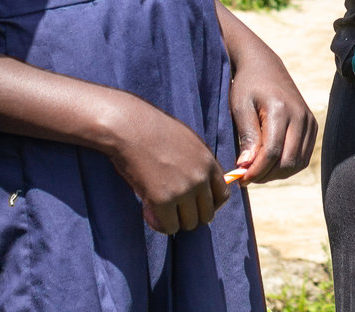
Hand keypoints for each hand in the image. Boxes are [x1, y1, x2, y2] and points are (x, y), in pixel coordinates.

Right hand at [104, 96, 228, 234]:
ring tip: (160, 208)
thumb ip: (199, 166)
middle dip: (191, 215)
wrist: (130, 128)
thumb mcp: (189, 144)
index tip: (195, 204)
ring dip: (175, 220)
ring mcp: (183, 191)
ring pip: (189, 224)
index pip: (223, 196)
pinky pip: (169, 227)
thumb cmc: (155, 132)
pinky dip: (160, 224)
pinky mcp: (162, 201)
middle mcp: (200, 179)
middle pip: (207, 214)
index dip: (209, 204)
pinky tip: (148, 211)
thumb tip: (201, 191)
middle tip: (174, 209)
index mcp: (209, 163)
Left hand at [227, 46, 316, 184]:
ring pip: (298, 163)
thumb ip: (246, 137)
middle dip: (266, 175)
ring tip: (258, 170)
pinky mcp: (312, 125)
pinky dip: (288, 166)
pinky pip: (304, 157)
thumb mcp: (240, 107)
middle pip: (288, 161)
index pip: (271, 152)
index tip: (239, 179)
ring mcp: (309, 121)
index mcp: (281, 109)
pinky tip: (271, 163)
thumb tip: (246, 167)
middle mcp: (300, 116)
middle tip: (247, 177)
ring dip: (277, 174)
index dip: (255, 171)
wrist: (264, 66)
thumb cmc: (247, 86)